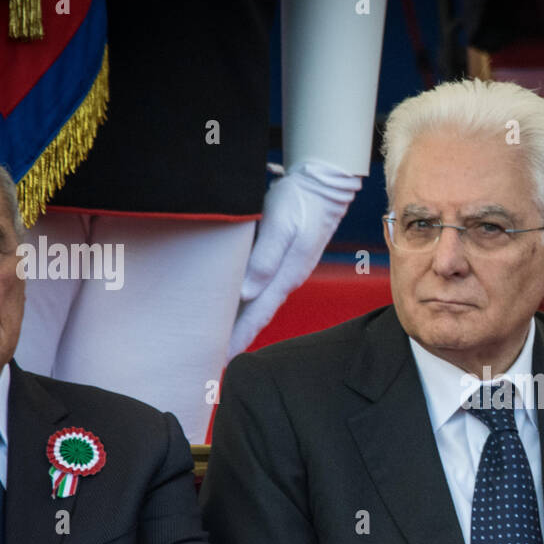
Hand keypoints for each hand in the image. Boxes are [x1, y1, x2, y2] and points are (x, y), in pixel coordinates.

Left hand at [228, 160, 360, 356]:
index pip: (258, 314)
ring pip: (261, 303)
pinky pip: (264, 288)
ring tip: (225, 337)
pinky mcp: (286, 259)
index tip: (222, 359)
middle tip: (217, 358)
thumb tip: (246, 293)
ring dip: (244, 321)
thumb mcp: (280, 226)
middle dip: (239, 337)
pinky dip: (250, 303)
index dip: (239, 337)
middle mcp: (287, 278)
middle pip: (259, 315)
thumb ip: (263, 259)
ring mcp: (288, 270)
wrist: (327, 184)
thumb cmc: (302, 201)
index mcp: (286, 275)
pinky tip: (242, 305)